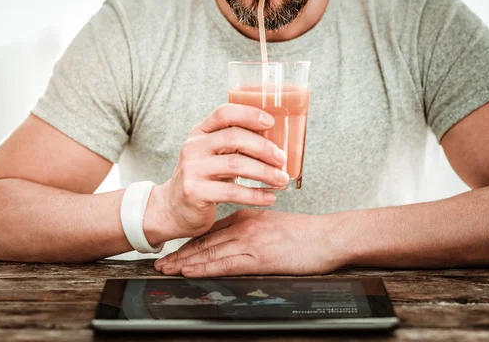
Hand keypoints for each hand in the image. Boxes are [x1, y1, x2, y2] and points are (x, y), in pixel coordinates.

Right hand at [143, 104, 289, 243]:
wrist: (172, 209)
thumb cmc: (203, 179)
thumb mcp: (212, 155)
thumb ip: (234, 145)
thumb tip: (278, 142)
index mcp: (199, 132)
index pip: (224, 113)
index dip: (249, 114)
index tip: (271, 123)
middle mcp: (193, 147)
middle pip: (234, 138)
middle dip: (264, 147)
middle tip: (282, 159)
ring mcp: (192, 169)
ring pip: (236, 164)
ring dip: (265, 172)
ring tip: (282, 179)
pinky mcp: (195, 192)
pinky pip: (232, 192)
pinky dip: (256, 195)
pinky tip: (270, 197)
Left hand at [153, 209, 348, 276]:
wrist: (329, 237)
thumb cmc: (306, 233)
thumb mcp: (274, 223)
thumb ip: (252, 228)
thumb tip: (234, 239)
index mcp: (247, 216)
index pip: (211, 230)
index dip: (190, 241)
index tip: (175, 249)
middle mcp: (244, 226)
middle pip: (204, 241)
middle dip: (180, 253)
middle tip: (160, 260)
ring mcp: (250, 241)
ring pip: (209, 252)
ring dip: (185, 261)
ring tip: (167, 268)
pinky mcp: (258, 257)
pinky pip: (223, 263)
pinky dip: (203, 267)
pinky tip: (190, 271)